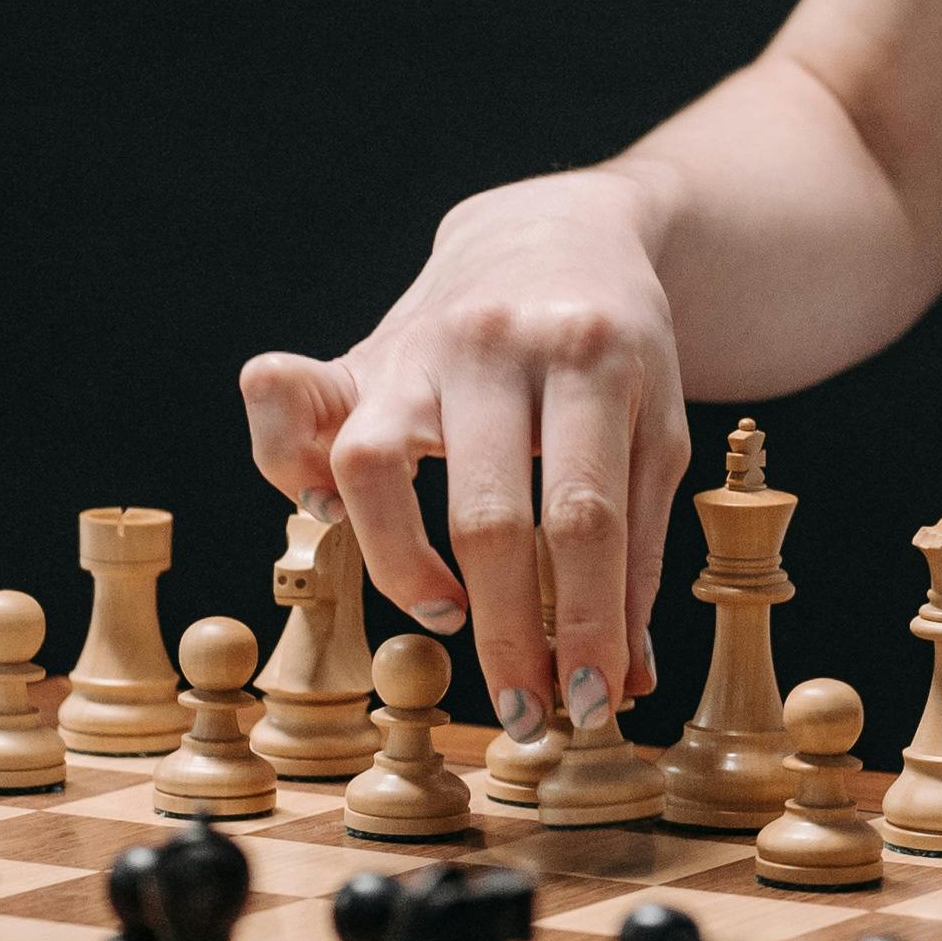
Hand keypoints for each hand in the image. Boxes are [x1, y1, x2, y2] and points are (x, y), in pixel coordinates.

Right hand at [239, 166, 686, 736]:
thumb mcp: (655, 431)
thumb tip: (624, 679)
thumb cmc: (614, 352)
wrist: (553, 231)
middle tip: (524, 709)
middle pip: (488, 512)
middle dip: (505, 631)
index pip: (584, 517)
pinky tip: (326, 522)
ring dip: (404, 566)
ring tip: (447, 616)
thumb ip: (637, 551)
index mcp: (594, 356)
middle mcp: (497, 343)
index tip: (586, 704)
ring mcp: (419, 342)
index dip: (584, 623)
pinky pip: (289, 405)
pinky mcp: (360, 351)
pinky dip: (285, 467)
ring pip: (373, 464)